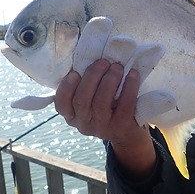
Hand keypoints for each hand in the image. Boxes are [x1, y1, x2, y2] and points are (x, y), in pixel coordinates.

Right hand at [55, 59, 156, 178]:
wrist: (128, 134)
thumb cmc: (107, 109)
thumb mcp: (90, 103)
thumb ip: (86, 88)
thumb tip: (89, 59)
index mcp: (73, 116)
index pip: (61, 105)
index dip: (66, 88)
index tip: (74, 73)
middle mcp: (84, 124)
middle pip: (82, 99)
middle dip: (92, 76)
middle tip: (104, 62)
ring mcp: (102, 128)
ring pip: (100, 102)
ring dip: (110, 79)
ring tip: (117, 67)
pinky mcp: (121, 126)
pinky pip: (125, 104)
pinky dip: (129, 86)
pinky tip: (133, 74)